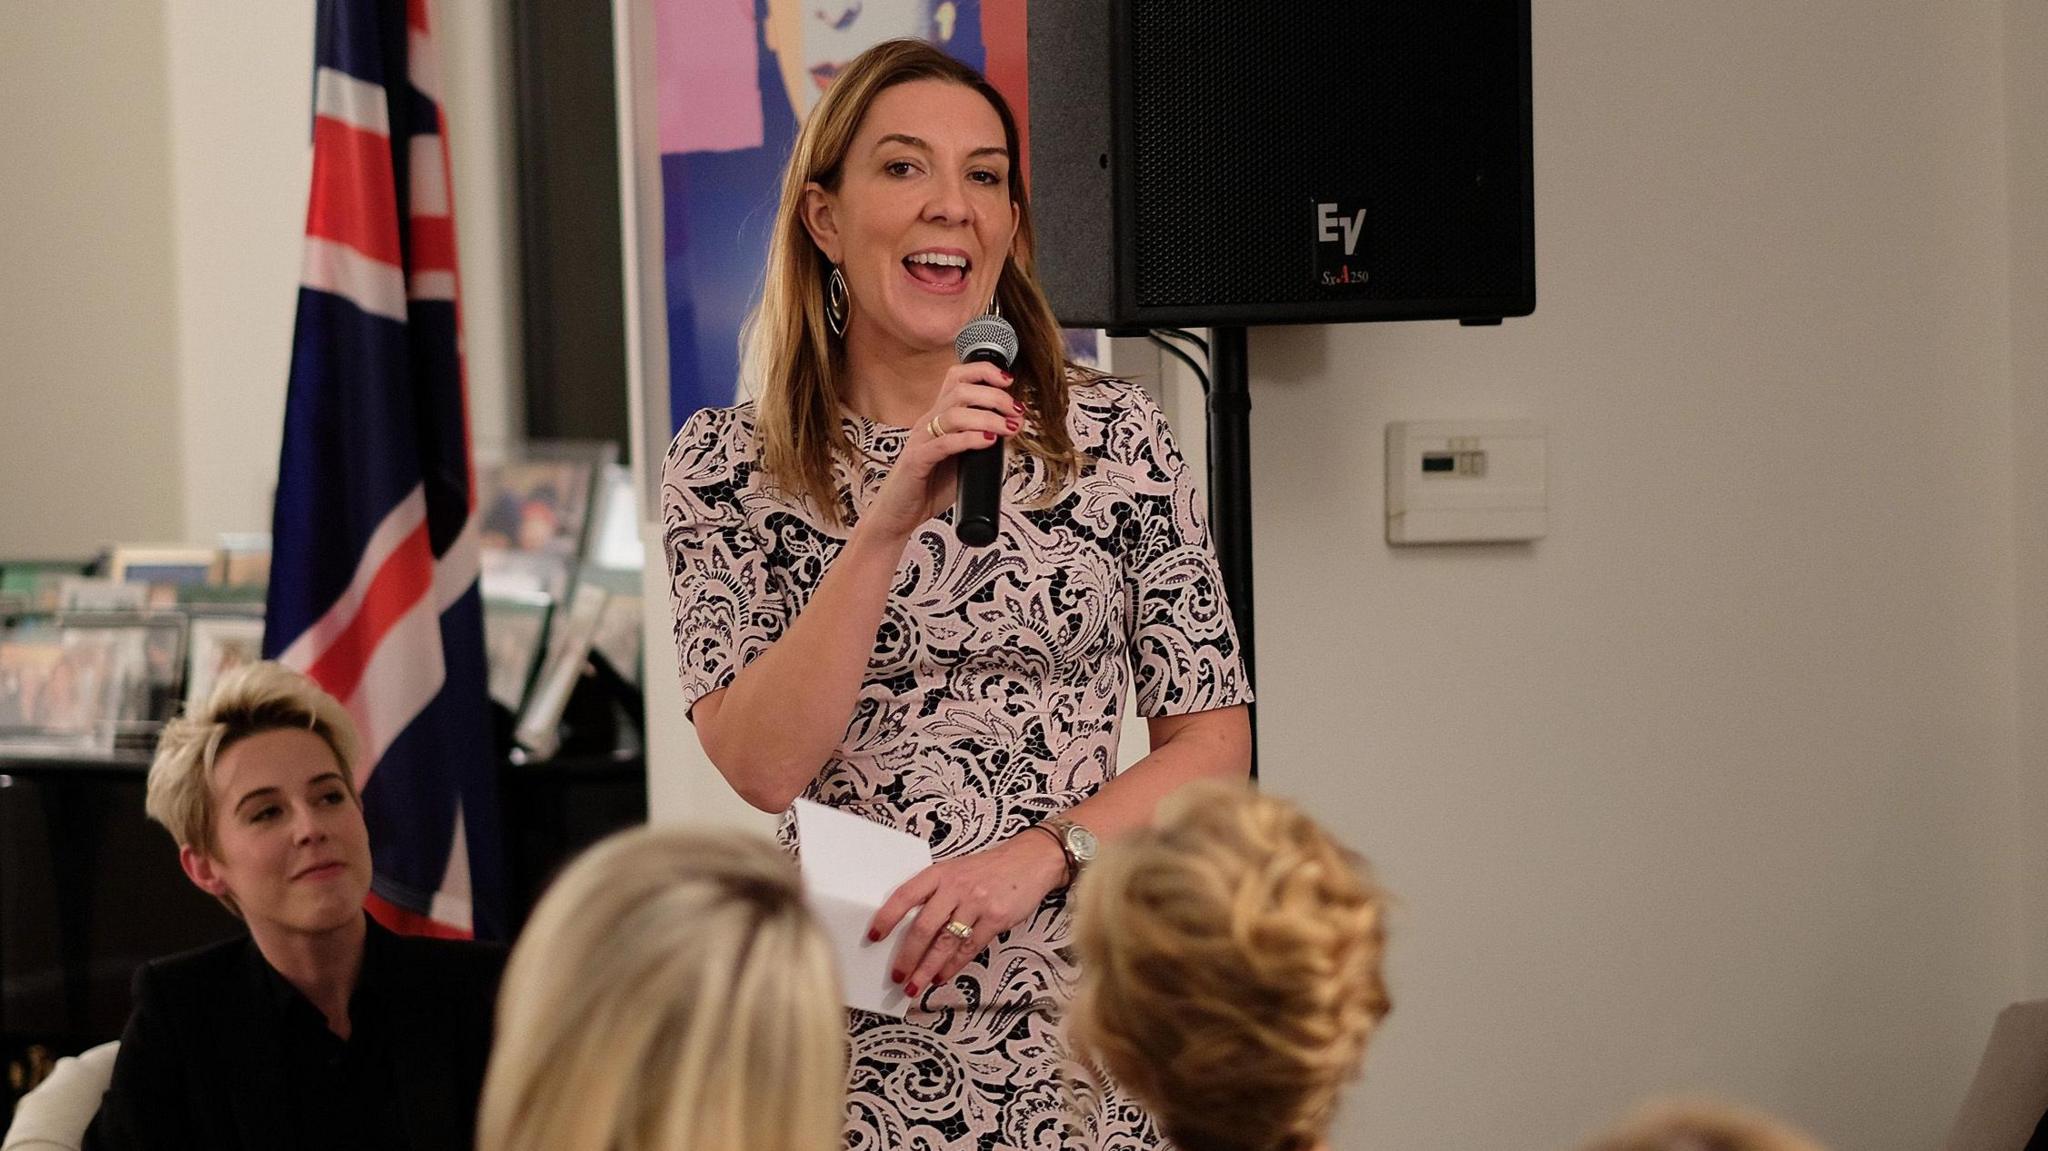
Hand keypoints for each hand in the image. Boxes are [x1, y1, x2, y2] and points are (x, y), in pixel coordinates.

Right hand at [855, 362, 1023, 543]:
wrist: (898, 515)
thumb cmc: (929, 487)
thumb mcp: (962, 459)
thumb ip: (982, 442)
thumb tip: (1012, 428)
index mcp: (938, 417)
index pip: (957, 378)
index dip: (983, 372)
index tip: (1008, 381)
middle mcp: (928, 422)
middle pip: (960, 391)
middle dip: (994, 396)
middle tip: (1016, 411)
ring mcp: (921, 440)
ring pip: (953, 414)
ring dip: (988, 418)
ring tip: (1008, 428)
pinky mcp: (916, 462)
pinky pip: (943, 444)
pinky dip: (969, 439)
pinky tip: (988, 441)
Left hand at [868, 829, 1067, 998]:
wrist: (1031, 861)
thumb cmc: (990, 869)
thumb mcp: (957, 871)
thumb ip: (936, 894)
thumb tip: (910, 931)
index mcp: (940, 873)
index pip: (905, 895)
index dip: (887, 917)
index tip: (874, 936)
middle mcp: (956, 886)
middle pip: (923, 927)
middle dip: (907, 956)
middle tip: (897, 976)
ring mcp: (977, 902)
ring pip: (945, 943)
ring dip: (927, 969)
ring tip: (916, 985)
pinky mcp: (996, 917)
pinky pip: (969, 947)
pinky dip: (953, 966)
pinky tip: (942, 976)